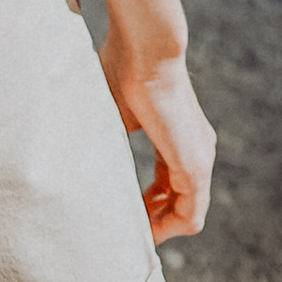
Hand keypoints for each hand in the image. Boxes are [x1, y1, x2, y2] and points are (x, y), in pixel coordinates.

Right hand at [101, 36, 213, 243]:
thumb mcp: (116, 111)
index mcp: (179, 133)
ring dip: (161, 228)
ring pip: (188, 213)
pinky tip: (143, 229)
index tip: (126, 209)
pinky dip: (168, 227)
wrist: (147, 47)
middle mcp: (197, 148)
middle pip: (180, 201)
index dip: (149, 200)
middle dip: (154, 219)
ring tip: (134, 234)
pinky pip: (190, 215)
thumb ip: (111, 135)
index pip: (169, 179)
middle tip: (128, 229)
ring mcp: (200, 157)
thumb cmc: (126, 66)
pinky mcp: (195, 165)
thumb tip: (82, 156)